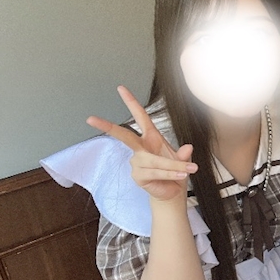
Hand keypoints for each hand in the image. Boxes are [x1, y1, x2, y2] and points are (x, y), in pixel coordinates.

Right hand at [87, 86, 196, 202]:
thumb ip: (184, 153)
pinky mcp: (138, 176)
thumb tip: (188, 147)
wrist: (172, 191)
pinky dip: (170, 173)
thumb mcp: (182, 159)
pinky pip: (155, 172)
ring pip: (154, 160)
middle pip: (124, 135)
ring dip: (173, 165)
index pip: (140, 117)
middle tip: (91, 118)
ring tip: (189, 169)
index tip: (121, 88)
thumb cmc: (174, 172)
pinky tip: (180, 176)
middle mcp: (141, 149)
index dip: (131, 102)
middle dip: (108, 126)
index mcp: (151, 138)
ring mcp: (137, 163)